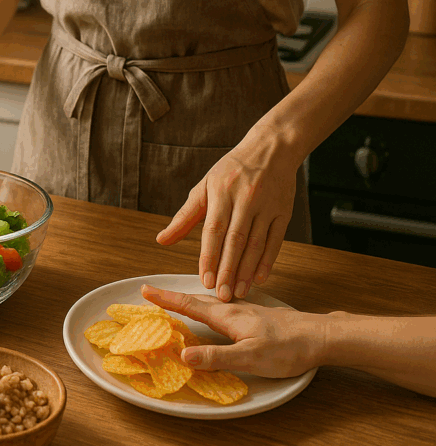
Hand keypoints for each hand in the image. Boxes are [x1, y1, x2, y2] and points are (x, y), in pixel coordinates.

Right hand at [141, 285, 324, 377]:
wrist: (323, 337)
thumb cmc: (290, 347)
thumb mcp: (251, 357)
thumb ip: (216, 356)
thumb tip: (182, 354)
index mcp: (228, 316)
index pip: (189, 305)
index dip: (166, 299)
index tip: (144, 290)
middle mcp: (234, 309)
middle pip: (197, 300)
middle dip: (173, 297)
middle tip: (153, 294)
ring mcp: (247, 312)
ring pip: (211, 303)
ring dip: (190, 301)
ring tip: (176, 302)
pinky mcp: (257, 318)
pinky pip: (224, 309)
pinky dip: (209, 308)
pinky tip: (215, 313)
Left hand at [155, 129, 299, 300]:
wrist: (270, 150)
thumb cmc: (231, 171)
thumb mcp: (204, 187)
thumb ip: (184, 217)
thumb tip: (161, 240)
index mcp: (221, 193)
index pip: (213, 230)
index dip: (209, 256)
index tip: (205, 279)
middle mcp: (245, 200)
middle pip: (236, 240)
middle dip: (228, 269)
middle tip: (222, 295)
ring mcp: (266, 206)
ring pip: (256, 243)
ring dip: (247, 270)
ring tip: (239, 292)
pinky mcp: (283, 212)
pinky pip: (275, 240)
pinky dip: (268, 260)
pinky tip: (259, 277)